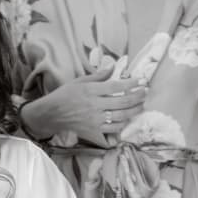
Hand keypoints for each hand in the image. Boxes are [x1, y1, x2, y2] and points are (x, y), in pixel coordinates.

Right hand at [24, 68, 147, 143]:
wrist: (52, 114)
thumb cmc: (65, 95)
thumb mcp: (80, 81)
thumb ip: (98, 75)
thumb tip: (112, 66)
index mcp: (91, 91)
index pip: (115, 86)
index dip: (130, 84)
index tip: (140, 81)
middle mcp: (94, 105)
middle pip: (122, 102)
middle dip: (137, 97)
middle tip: (145, 93)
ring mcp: (95, 120)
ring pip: (121, 116)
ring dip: (134, 111)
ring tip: (141, 105)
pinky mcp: (94, 131)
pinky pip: (113, 129)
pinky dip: (123, 124)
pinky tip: (128, 118)